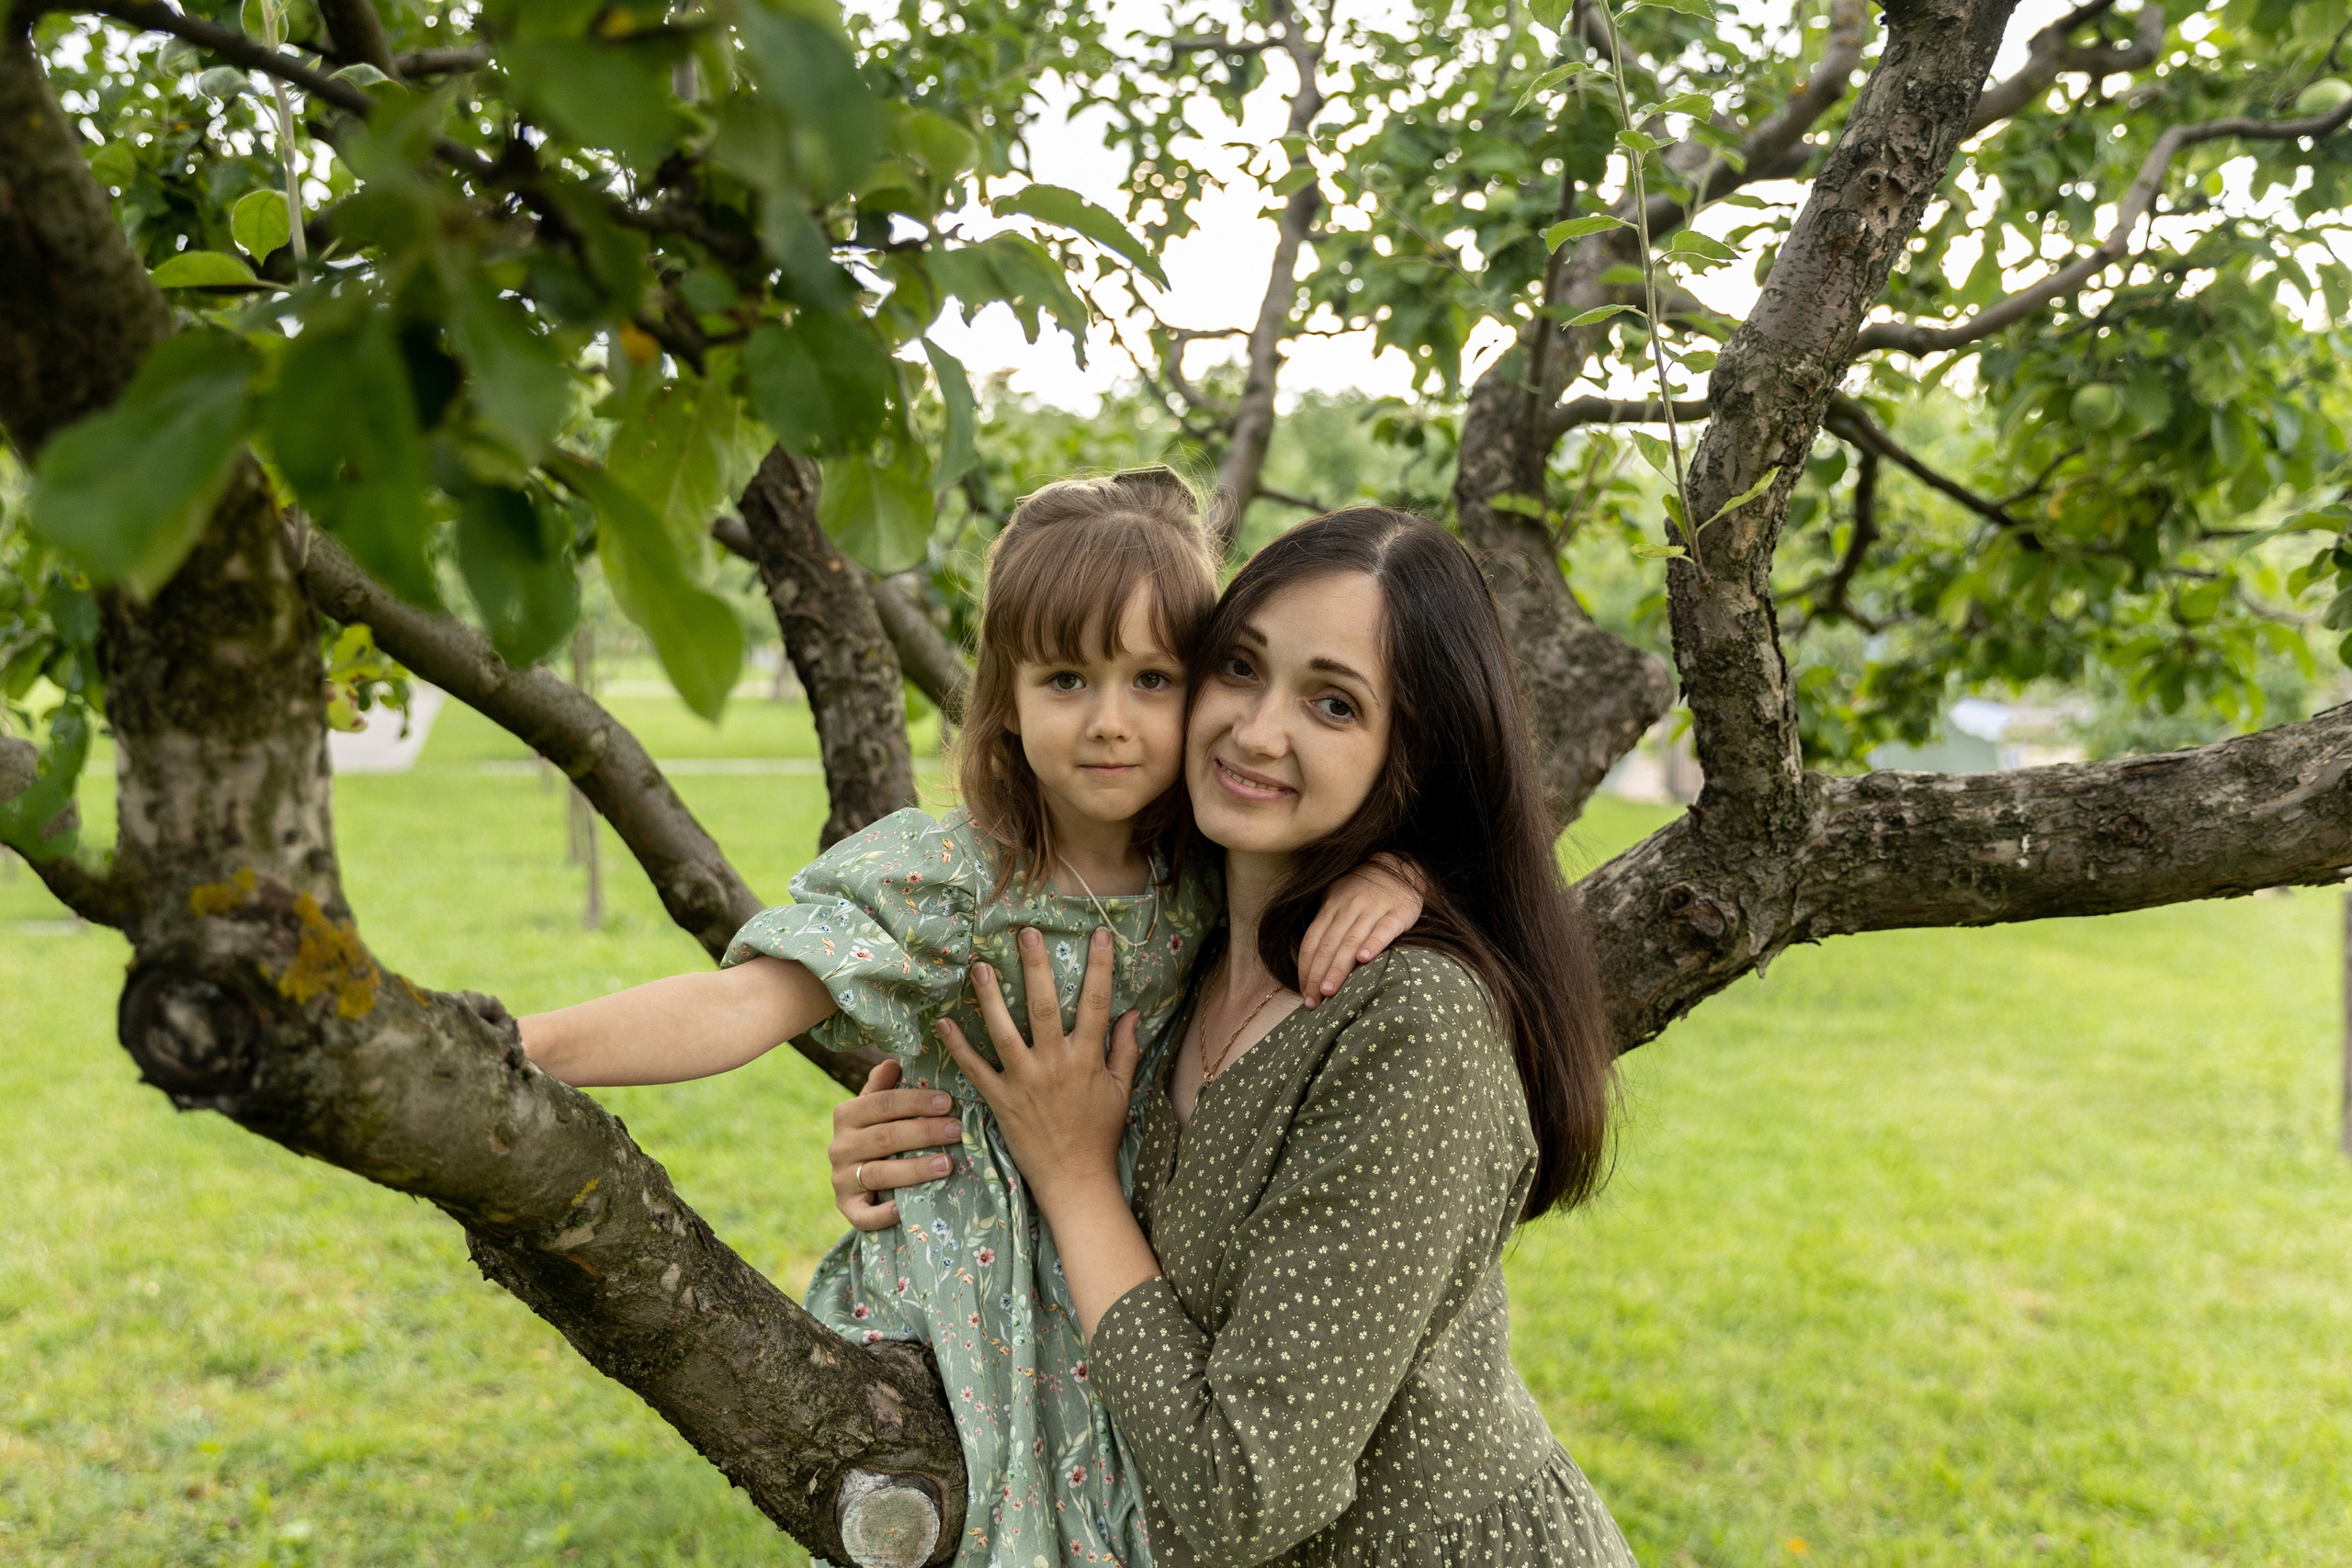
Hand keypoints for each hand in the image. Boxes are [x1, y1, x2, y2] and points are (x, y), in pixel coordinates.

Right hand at [828, 1058, 966, 1231]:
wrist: (858, 1180)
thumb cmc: (879, 1135)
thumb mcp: (878, 1109)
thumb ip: (884, 1088)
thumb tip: (893, 1062)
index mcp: (847, 1115)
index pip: (883, 1103)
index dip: (916, 1102)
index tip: (948, 1102)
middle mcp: (839, 1146)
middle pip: (885, 1137)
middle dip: (924, 1132)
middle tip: (957, 1131)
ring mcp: (841, 1179)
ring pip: (879, 1173)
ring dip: (915, 1169)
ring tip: (947, 1164)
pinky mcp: (846, 1208)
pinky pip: (863, 1215)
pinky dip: (883, 1213)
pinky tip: (905, 1208)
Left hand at [937, 926, 1139, 1208]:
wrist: (1074, 1178)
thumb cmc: (1100, 1133)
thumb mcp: (1122, 1090)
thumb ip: (1126, 1049)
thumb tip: (1133, 1013)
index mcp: (1087, 1059)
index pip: (1097, 1003)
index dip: (1099, 966)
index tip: (1097, 934)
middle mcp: (1055, 1065)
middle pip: (1045, 1007)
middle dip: (1036, 968)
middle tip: (1026, 933)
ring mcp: (1024, 1082)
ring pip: (1004, 1032)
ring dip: (990, 998)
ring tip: (979, 966)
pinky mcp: (1000, 1100)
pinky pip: (976, 1069)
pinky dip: (958, 1047)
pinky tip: (944, 1022)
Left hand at [1297, 850, 1424, 1005]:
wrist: (1400, 866)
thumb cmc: (1364, 892)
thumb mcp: (1339, 901)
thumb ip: (1327, 927)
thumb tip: (1310, 966)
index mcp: (1331, 907)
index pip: (1312, 941)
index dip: (1306, 969)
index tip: (1305, 993)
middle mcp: (1349, 907)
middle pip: (1328, 945)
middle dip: (1318, 975)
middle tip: (1314, 1001)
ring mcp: (1373, 909)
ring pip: (1351, 941)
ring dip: (1338, 967)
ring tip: (1330, 991)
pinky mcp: (1398, 912)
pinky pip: (1384, 930)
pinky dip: (1373, 944)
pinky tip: (1365, 960)